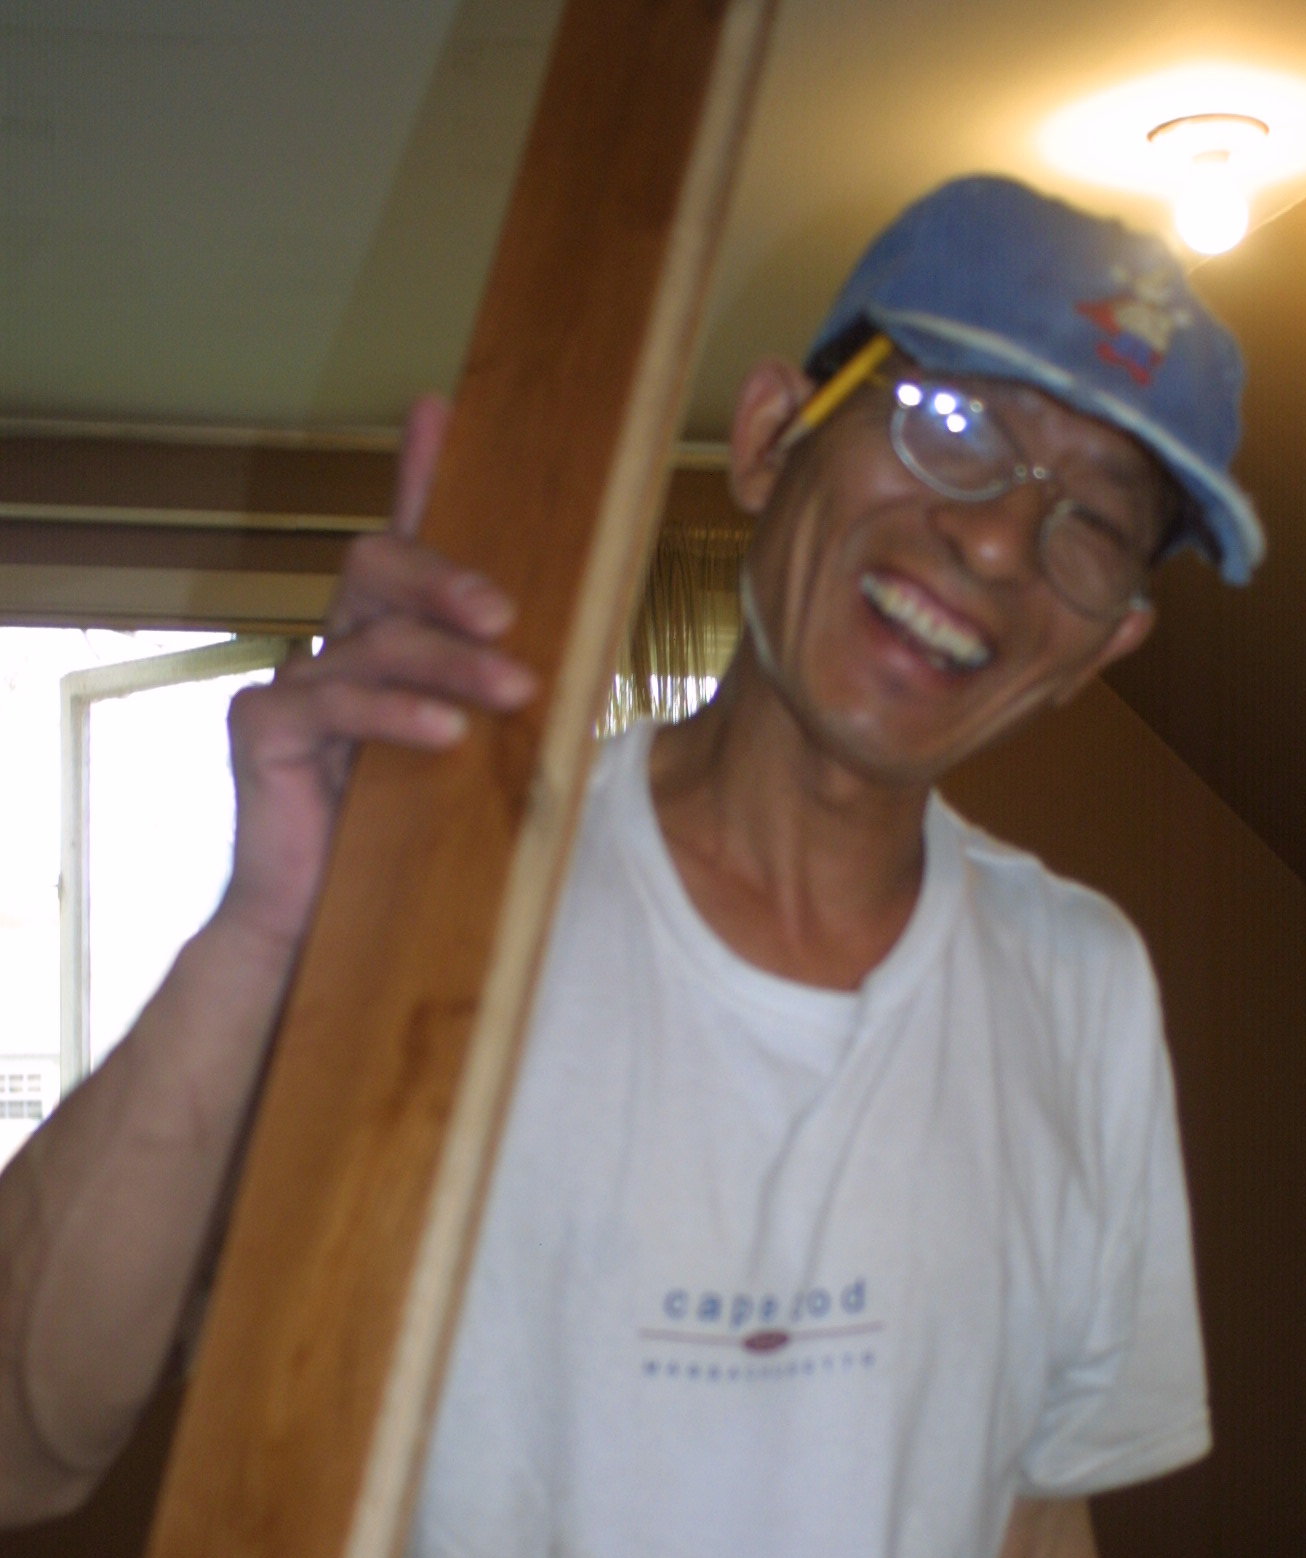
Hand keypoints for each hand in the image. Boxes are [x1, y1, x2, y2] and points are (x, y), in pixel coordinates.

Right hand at [218, 392, 537, 949]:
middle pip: (377, 564)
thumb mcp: (475, 761)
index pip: (403, 540)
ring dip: (450, 663)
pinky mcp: (261, 730)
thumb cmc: (409, 844)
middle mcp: (332, 645)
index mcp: (383, 640)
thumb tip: (574, 655)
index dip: (416, 474)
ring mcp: (292, 683)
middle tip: (510, 619)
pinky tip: (443, 735)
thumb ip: (502, 700)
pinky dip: (393, 716)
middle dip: (448, 580)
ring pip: (369, 638)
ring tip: (516, 694)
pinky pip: (330, 702)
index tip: (440, 410)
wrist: (321, 930)